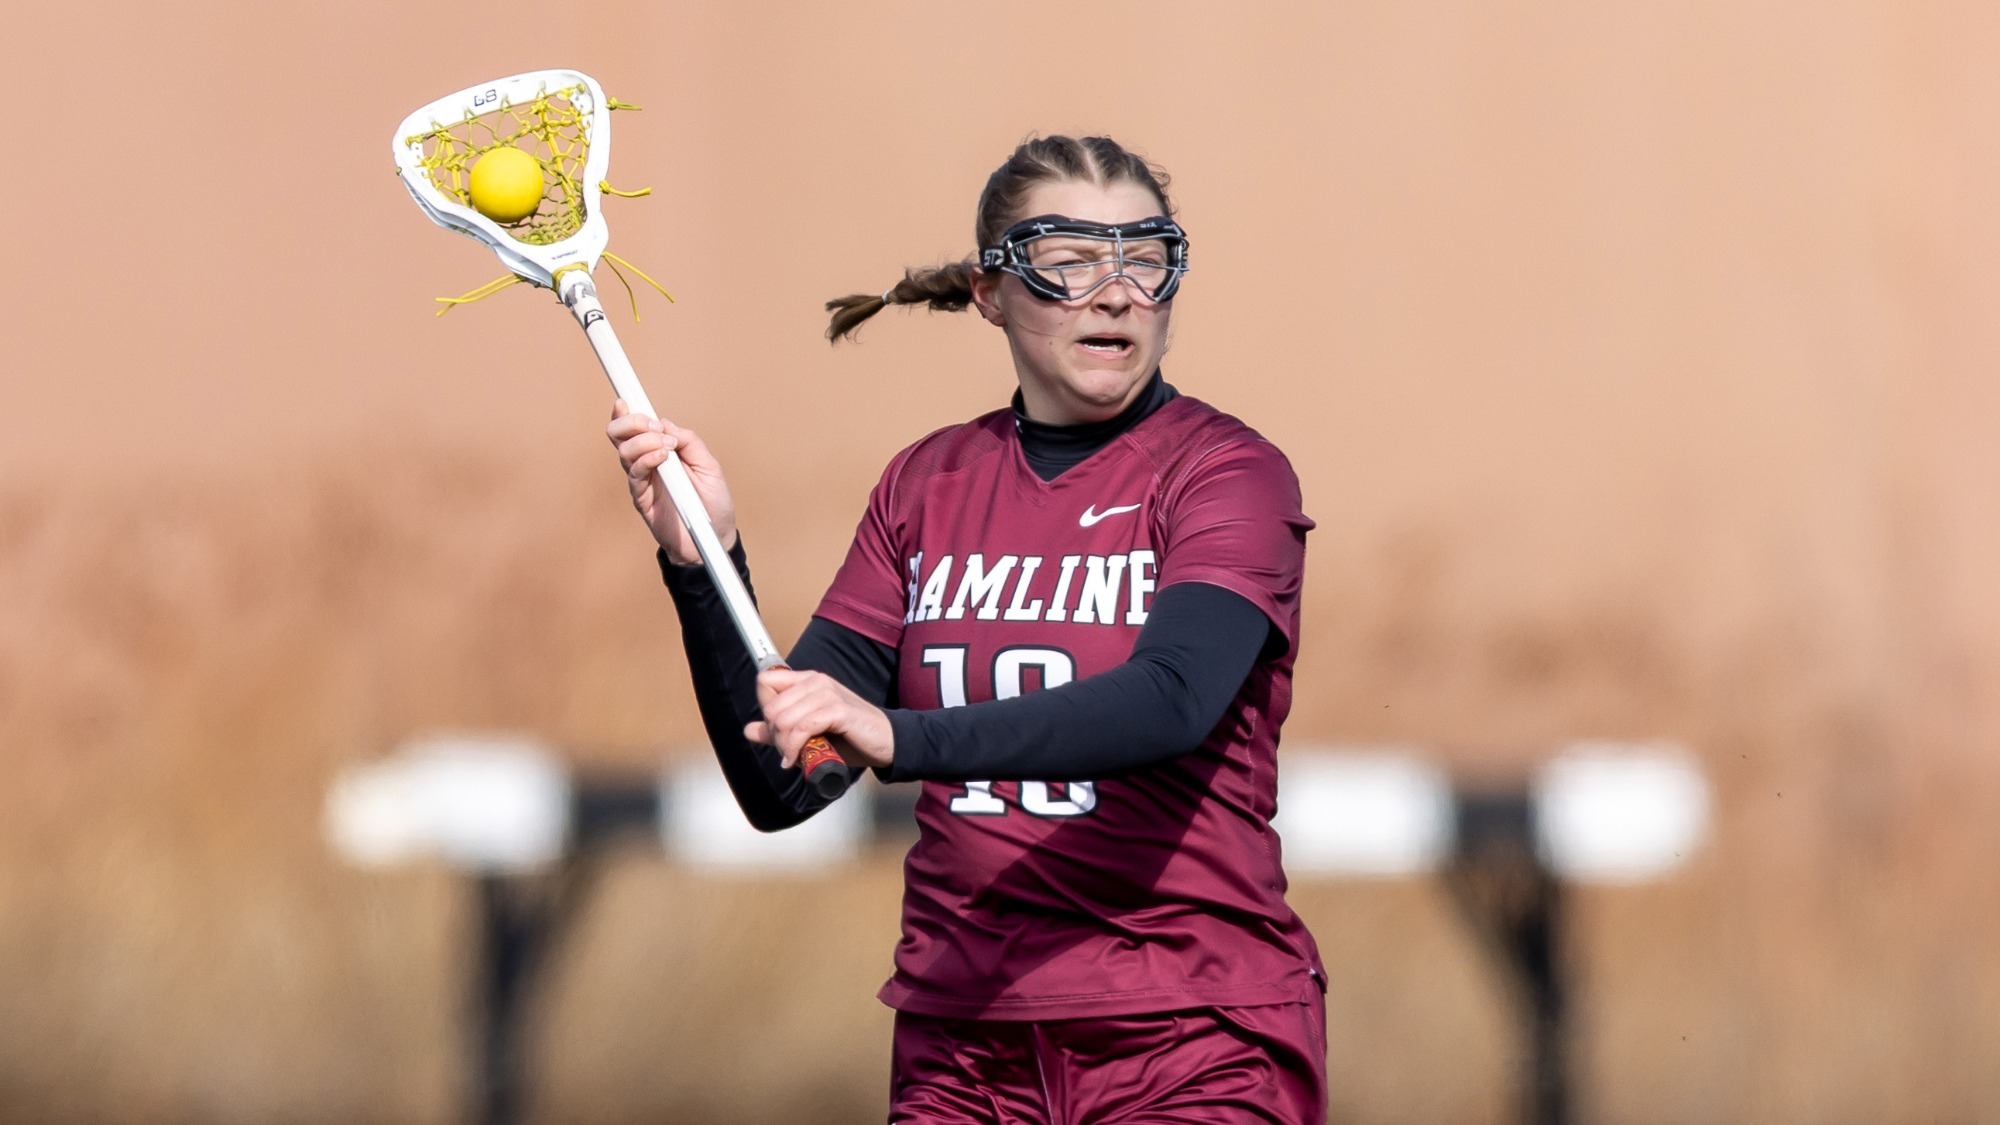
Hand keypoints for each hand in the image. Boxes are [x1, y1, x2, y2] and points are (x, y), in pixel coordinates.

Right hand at [606, 399, 736, 563]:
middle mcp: (647, 463)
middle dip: (630, 422)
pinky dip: (647, 458)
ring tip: (666, 445)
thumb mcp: (709, 465)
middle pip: (619, 435)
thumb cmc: (713, 503)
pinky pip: (634, 474)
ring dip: (643, 440)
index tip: (627, 399)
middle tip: (652, 425)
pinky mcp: (641, 499)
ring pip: (623, 451)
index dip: (626, 412)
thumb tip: (665, 423)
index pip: (635, 428)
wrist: (714, 538)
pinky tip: (662, 456)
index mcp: (661, 451)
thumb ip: (690, 442)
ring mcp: (643, 480)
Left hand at [746, 668, 894, 770]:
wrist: (886, 743)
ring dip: (785, 746)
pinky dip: (796, 748)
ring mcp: (827, 693)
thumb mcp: (809, 734)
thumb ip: (778, 730)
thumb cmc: (850, 737)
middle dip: (775, 735)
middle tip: (787, 751)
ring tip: (795, 757)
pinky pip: (802, 728)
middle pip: (771, 706)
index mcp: (808, 681)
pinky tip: (799, 759)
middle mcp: (816, 682)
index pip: (765, 681)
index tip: (778, 730)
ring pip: (784, 719)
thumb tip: (749, 730)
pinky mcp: (837, 710)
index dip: (765, 708)